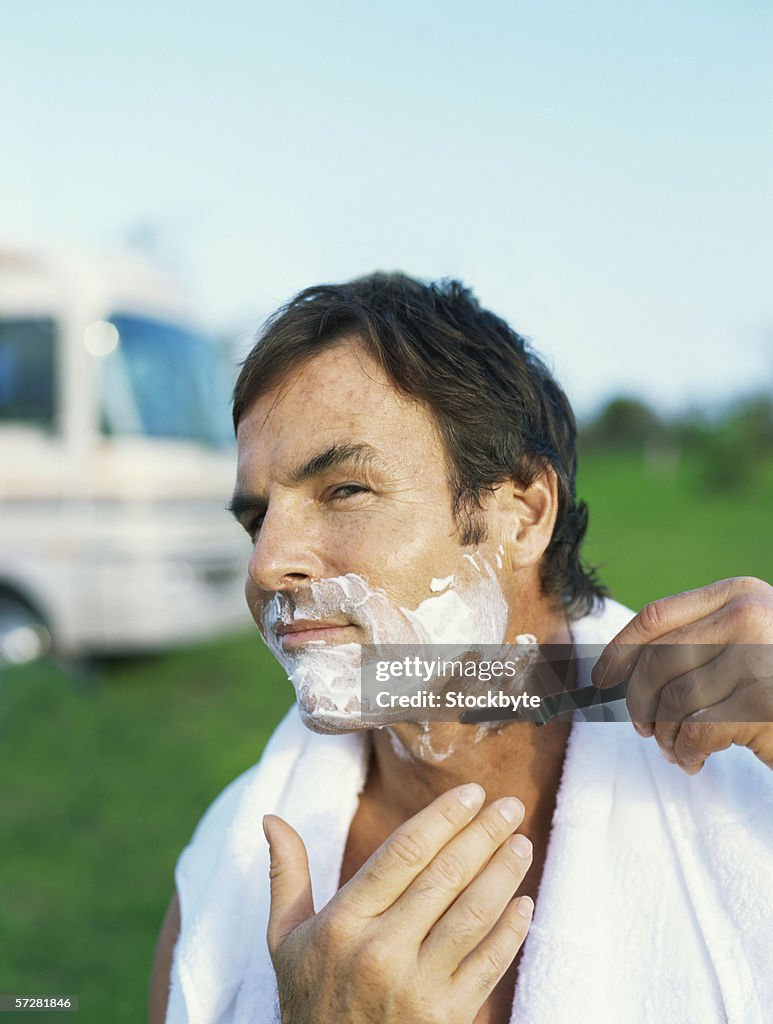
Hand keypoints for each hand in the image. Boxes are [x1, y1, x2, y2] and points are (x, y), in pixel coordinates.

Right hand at [263, 784, 533, 1023]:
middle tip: (509, 806)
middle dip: (483, 834)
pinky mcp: (445, 1019)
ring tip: (521, 843)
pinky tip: (524, 902)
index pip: (403, 852)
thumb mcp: (285, 939)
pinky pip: (488, 965)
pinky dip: (511, 931)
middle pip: (444, 876)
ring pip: (472, 914)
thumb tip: (271, 819)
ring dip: (503, 873)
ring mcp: (416, 987)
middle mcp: (380, 951)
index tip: (471, 794)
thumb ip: (286, 876)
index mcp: (343, 923)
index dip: (442, 817)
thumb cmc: (309, 1000)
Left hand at [593, 576, 772, 772]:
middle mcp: (747, 615)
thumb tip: (618, 668)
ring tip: (675, 749)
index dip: (619, 650)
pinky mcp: (763, 701)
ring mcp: (758, 656)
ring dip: (664, 735)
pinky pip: (695, 731)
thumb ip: (698, 641)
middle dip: (638, 702)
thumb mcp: (744, 644)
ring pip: (673, 700)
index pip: (656, 616)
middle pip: (657, 660)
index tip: (601, 678)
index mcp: (738, 593)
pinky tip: (694, 760)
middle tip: (643, 730)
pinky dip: (685, 752)